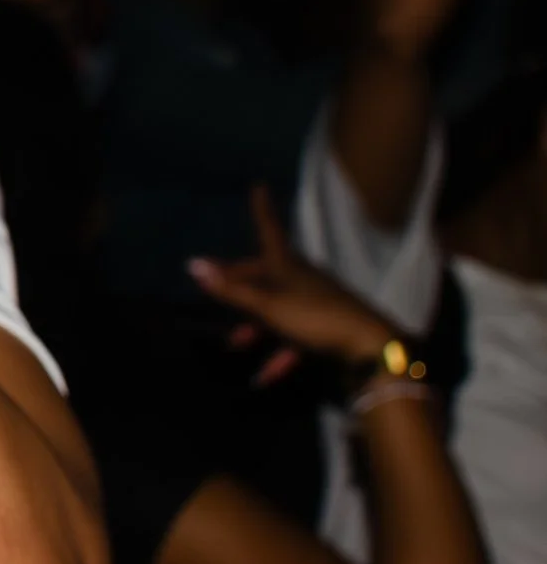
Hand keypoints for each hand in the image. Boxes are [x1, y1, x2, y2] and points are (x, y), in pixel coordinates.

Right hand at [191, 187, 399, 383]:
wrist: (371, 349)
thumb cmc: (315, 317)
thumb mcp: (268, 306)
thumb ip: (231, 290)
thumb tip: (193, 264)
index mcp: (287, 265)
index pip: (269, 229)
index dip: (261, 210)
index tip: (259, 186)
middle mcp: (301, 277)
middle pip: (264, 275)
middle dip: (239, 287)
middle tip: (215, 291)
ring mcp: (315, 302)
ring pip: (276, 307)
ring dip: (255, 327)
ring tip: (236, 344)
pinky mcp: (325, 327)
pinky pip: (294, 336)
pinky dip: (278, 354)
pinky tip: (264, 377)